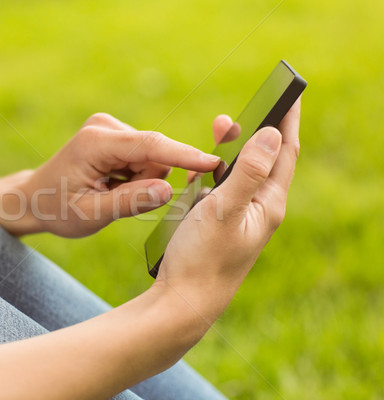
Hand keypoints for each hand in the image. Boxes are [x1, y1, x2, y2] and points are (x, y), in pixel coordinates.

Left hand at [17, 113, 220, 236]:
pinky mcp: (115, 134)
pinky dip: (135, 176)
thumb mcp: (90, 215)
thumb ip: (129, 202)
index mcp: (95, 143)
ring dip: (140, 180)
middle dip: (147, 181)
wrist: (35, 198)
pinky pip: (144, 157)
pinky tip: (110, 184)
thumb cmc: (57, 209)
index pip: (150, 146)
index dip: (184, 155)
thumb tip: (168, 190)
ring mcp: (110, 128)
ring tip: (109, 193)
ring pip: (152, 157)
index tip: (213, 163)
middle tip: (115, 200)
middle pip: (154, 154)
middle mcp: (104, 127)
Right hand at [157, 100, 300, 316]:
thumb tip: (273, 133)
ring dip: (229, 151)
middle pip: (262, 160)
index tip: (289, 94)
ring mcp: (238, 216)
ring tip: (215, 132)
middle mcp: (258, 209)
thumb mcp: (225, 210)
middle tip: (230, 116)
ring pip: (239, 173)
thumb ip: (248, 171)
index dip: (287, 121)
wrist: (183, 302)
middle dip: (251, 132)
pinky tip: (198, 171)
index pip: (285, 153)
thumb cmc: (203, 258)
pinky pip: (220, 188)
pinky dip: (211, 173)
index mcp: (268, 204)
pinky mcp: (219, 223)